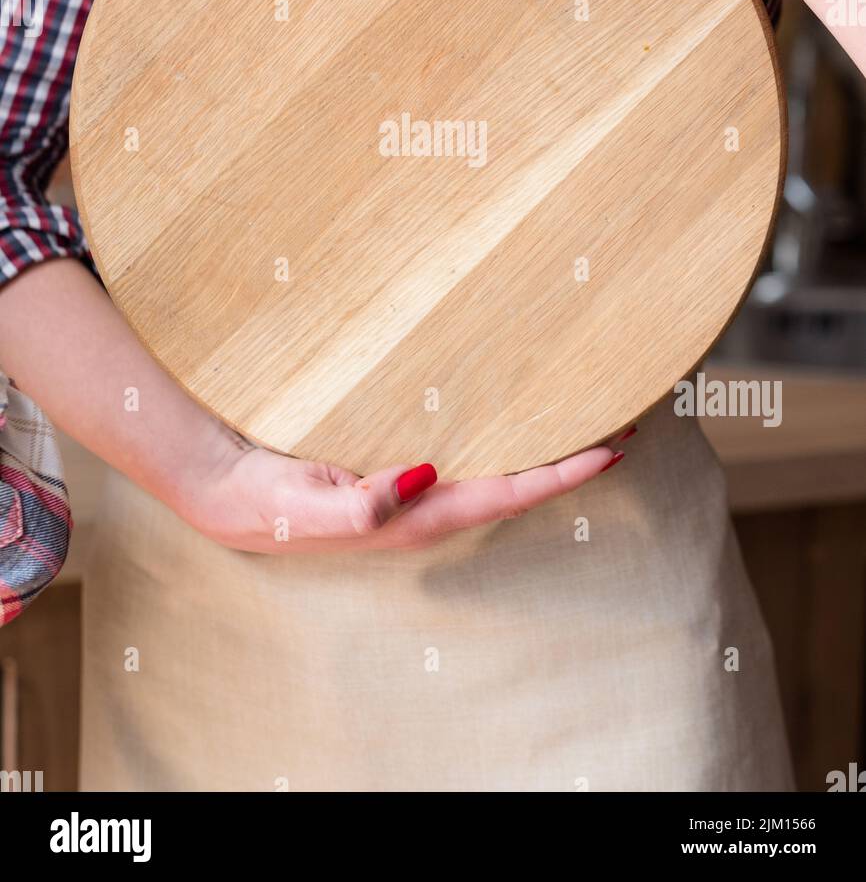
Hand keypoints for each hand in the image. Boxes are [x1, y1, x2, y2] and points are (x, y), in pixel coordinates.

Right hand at [183, 433, 625, 552]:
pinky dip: (504, 434)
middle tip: (626, 420)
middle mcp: (425, 505)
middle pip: (516, 483)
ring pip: (497, 467)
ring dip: (544, 446)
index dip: (560, 473)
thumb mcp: (304, 505)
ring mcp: (414, 488)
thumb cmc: (262, 500)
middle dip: (571, 457)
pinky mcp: (397, 468)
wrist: (220, 490)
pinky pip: (467, 452)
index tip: (612, 448)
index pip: (505, 492)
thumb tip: (425, 478)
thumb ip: (361, 504)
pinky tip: (517, 415)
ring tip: (590, 414)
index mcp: (413, 516)